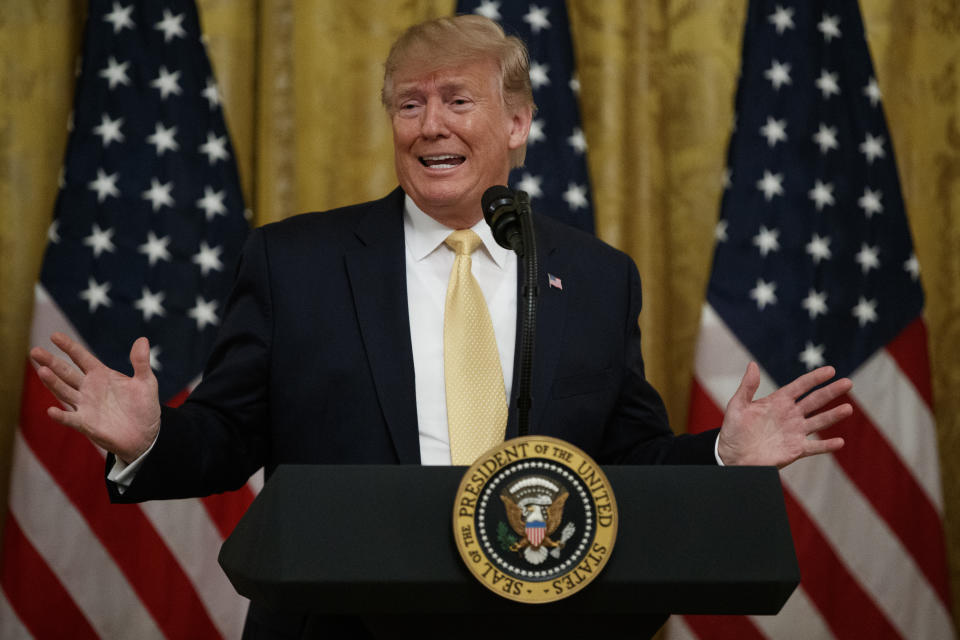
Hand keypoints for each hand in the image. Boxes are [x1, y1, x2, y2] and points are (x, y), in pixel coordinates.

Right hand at [31, 332, 161, 463]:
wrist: (146, 434)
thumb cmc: (143, 406)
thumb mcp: (146, 382)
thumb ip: (141, 362)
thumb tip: (143, 340)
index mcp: (101, 375)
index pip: (81, 357)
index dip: (69, 347)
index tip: (54, 335)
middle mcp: (89, 388)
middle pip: (66, 373)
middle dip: (51, 362)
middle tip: (35, 351)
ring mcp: (85, 406)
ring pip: (64, 392)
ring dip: (53, 383)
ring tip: (42, 371)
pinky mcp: (86, 424)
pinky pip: (71, 419)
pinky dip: (61, 416)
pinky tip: (51, 411)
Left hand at [717, 362, 851, 467]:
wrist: (732, 456)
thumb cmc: (733, 430)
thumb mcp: (738, 406)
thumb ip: (747, 387)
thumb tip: (752, 364)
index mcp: (778, 402)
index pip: (800, 386)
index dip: (814, 378)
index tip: (830, 370)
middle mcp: (790, 415)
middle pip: (815, 401)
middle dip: (831, 392)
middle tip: (848, 382)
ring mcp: (795, 432)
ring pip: (819, 421)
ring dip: (833, 415)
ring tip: (848, 409)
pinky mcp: (796, 449)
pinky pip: (814, 447)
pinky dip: (826, 446)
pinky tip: (839, 442)